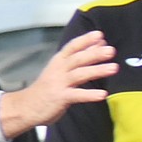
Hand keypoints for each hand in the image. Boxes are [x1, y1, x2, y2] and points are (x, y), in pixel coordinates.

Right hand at [0, 31, 115, 136]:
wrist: (27, 106)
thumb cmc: (47, 88)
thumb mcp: (60, 70)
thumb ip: (77, 60)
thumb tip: (97, 46)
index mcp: (59, 61)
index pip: (72, 47)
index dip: (85, 40)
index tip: (100, 35)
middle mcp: (59, 69)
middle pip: (78, 58)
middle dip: (94, 53)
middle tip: (111, 50)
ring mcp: (59, 83)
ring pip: (80, 74)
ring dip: (97, 70)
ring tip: (114, 68)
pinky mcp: (60, 98)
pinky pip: (77, 95)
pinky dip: (90, 94)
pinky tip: (103, 94)